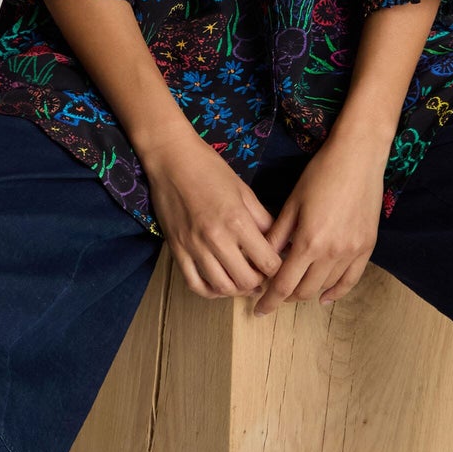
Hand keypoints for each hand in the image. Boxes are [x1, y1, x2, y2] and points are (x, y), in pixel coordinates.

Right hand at [141, 129, 286, 300]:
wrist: (172, 160)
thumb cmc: (210, 170)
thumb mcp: (244, 191)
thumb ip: (263, 220)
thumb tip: (280, 243)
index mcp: (237, 221)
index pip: (268, 263)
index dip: (277, 268)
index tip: (277, 264)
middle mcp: (216, 239)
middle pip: (247, 281)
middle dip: (260, 282)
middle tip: (262, 273)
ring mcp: (194, 247)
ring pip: (222, 287)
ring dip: (237, 289)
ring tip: (243, 279)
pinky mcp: (177, 251)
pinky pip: (195, 285)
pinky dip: (211, 291)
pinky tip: (220, 284)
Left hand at [250, 121, 386, 313]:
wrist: (358, 158)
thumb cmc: (320, 175)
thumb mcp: (292, 204)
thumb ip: (277, 236)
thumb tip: (263, 261)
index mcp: (309, 242)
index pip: (284, 284)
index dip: (269, 300)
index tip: (259, 310)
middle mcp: (332, 253)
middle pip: (304, 291)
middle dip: (286, 297)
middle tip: (274, 293)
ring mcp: (352, 252)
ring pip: (326, 287)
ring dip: (308, 292)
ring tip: (295, 288)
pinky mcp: (367, 247)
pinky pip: (351, 280)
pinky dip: (336, 291)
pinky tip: (324, 296)